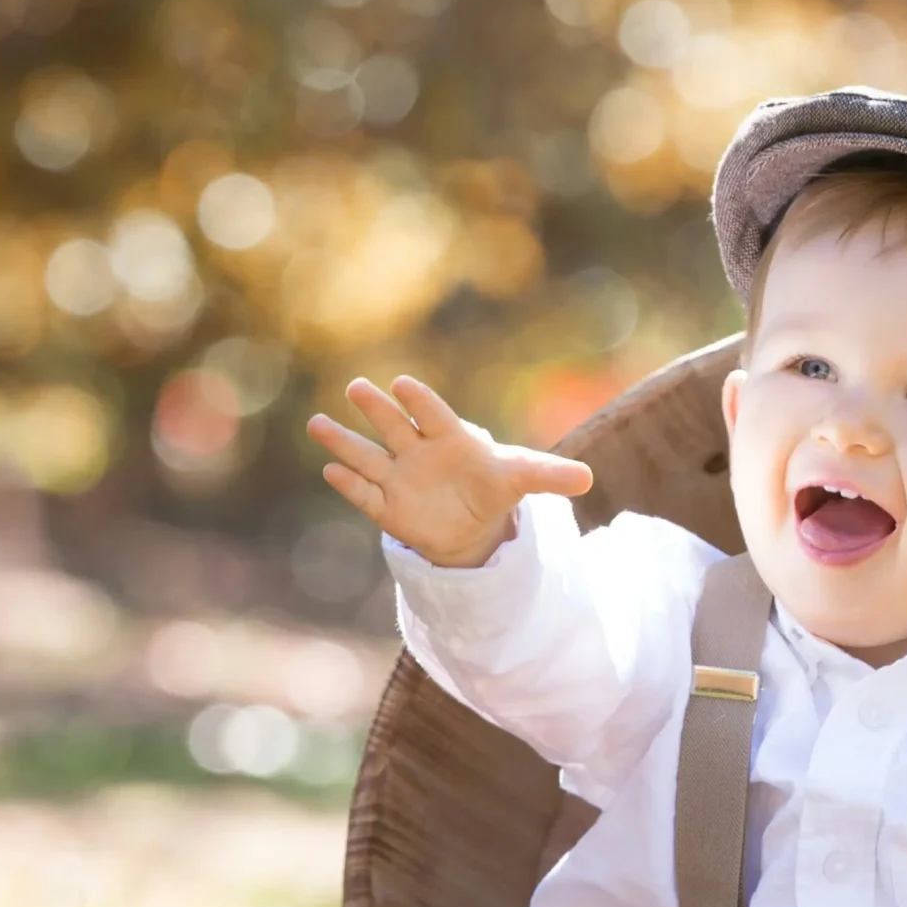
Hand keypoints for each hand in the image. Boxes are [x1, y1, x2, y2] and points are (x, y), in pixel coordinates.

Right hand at [307, 374, 591, 569]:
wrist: (471, 521)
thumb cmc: (491, 487)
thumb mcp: (522, 480)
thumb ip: (550, 475)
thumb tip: (590, 478)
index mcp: (450, 437)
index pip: (434, 415)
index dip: (420, 402)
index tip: (404, 385)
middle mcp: (418, 451)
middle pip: (394, 426)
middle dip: (377, 410)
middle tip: (358, 387)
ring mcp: (399, 478)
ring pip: (368, 457)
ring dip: (343, 443)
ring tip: (317, 424)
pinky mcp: (388, 507)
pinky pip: (366, 494)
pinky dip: (350, 485)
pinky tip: (331, 471)